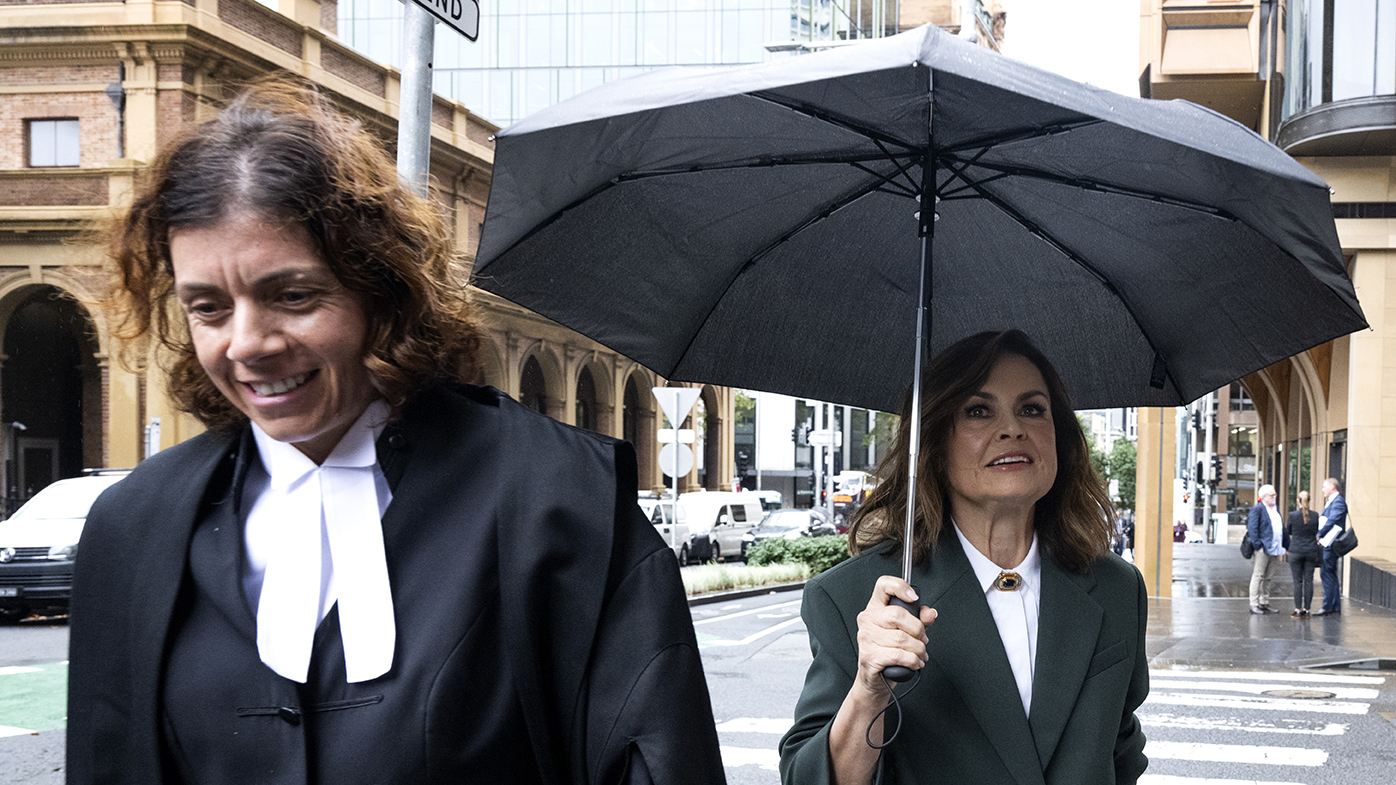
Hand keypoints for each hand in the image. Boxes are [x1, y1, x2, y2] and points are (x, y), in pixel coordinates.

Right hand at [854, 576, 937, 696]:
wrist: (875, 680)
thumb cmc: (889, 652)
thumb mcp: (907, 632)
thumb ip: (919, 620)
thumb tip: (930, 613)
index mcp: (875, 608)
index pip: (883, 585)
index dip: (900, 586)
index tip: (914, 598)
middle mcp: (867, 620)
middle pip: (898, 614)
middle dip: (918, 630)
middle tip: (922, 639)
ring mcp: (866, 638)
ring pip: (901, 638)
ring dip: (918, 649)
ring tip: (920, 654)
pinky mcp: (869, 656)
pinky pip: (898, 655)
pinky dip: (912, 661)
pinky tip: (915, 663)